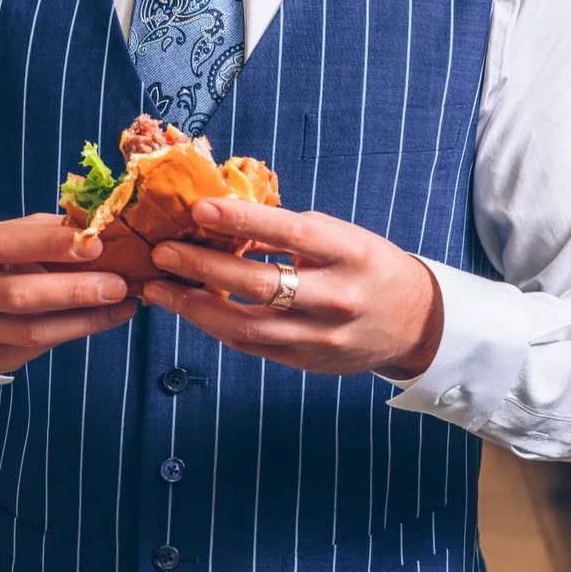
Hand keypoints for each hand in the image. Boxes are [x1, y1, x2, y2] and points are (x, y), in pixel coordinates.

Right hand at [0, 214, 136, 373]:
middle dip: (74, 289)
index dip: (50, 244)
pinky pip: (41, 348)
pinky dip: (79, 331)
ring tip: (122, 302)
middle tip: (118, 283)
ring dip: (85, 317)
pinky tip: (108, 317)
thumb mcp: (4, 237)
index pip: (5, 244)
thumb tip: (98, 226)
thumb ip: (44, 231)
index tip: (94, 243)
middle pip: (19, 294)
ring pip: (33, 329)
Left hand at [144, 198, 442, 380]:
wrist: (413, 324)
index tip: (199, 209)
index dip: (243, 221)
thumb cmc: (368, 267)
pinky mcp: (305, 363)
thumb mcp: (342, 238)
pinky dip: (214, 325)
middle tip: (162, 253)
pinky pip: (250, 345)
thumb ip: (288, 233)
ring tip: (157, 288)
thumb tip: (225, 219)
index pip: (291, 234)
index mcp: (351, 254)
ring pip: (247, 326)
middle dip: (203, 268)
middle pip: (262, 285)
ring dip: (194, 307)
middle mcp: (338, 298)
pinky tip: (188, 308)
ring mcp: (321, 337)